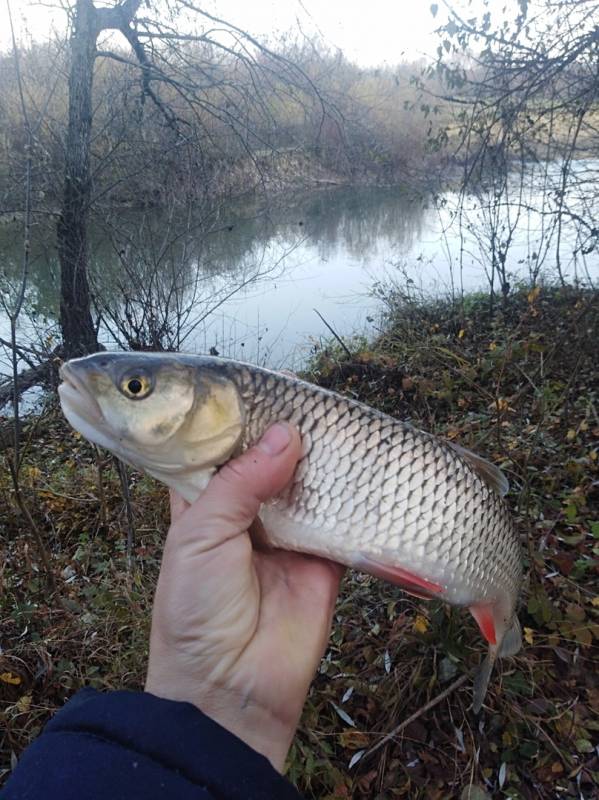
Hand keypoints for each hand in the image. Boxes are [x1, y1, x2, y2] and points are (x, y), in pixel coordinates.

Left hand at [145, 422, 343, 770]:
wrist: (230, 690)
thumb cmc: (196, 609)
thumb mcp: (201, 535)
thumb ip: (240, 482)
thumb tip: (286, 434)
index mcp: (206, 502)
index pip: (223, 450)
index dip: (241, 420)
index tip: (267, 387)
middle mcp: (249, 513)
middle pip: (273, 462)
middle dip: (291, 434)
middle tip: (315, 398)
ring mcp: (290, 534)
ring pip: (312, 486)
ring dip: (326, 461)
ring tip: (346, 422)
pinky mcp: (327, 559)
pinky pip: (345, 523)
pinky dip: (357, 500)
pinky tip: (370, 468)